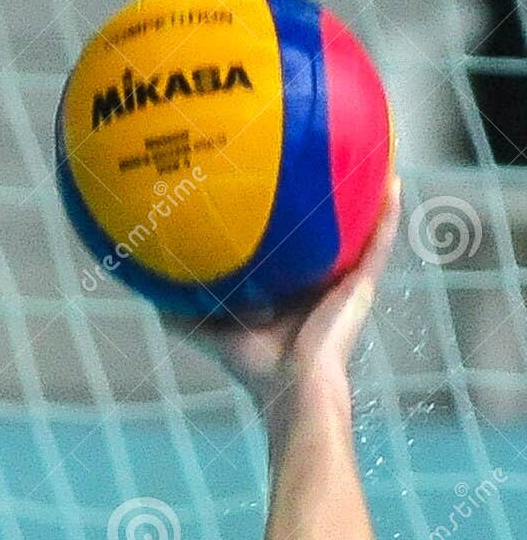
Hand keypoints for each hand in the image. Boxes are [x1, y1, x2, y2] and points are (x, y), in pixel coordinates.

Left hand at [163, 176, 401, 406]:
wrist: (292, 387)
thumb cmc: (253, 366)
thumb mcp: (210, 329)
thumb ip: (183, 309)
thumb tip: (144, 286)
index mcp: (288, 291)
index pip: (288, 248)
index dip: (285, 220)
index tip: (274, 182)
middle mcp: (319, 282)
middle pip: (325, 233)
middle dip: (326, 198)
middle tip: (324, 152)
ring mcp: (345, 283)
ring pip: (360, 230)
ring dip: (366, 196)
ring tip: (369, 153)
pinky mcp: (363, 286)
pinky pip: (380, 241)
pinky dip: (388, 213)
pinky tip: (394, 179)